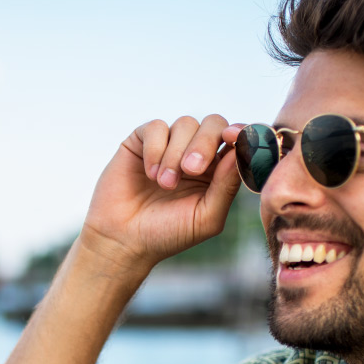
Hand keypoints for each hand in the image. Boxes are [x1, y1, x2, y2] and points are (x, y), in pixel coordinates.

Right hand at [80, 115, 244, 277]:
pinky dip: (155, 149)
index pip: (236, 140)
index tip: (233, 138)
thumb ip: (226, 186)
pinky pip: (156, 127)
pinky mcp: (142, 141)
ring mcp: (169, 145)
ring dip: (176, 154)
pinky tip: (150, 174)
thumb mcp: (206, 217)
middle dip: (205, 143)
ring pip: (185, 124)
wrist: (123, 240)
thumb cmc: (168, 234)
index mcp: (217, 170)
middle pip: (214, 124)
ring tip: (165, 185)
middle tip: (192, 170)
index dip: (240, 133)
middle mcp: (195, 153)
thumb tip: (240, 152)